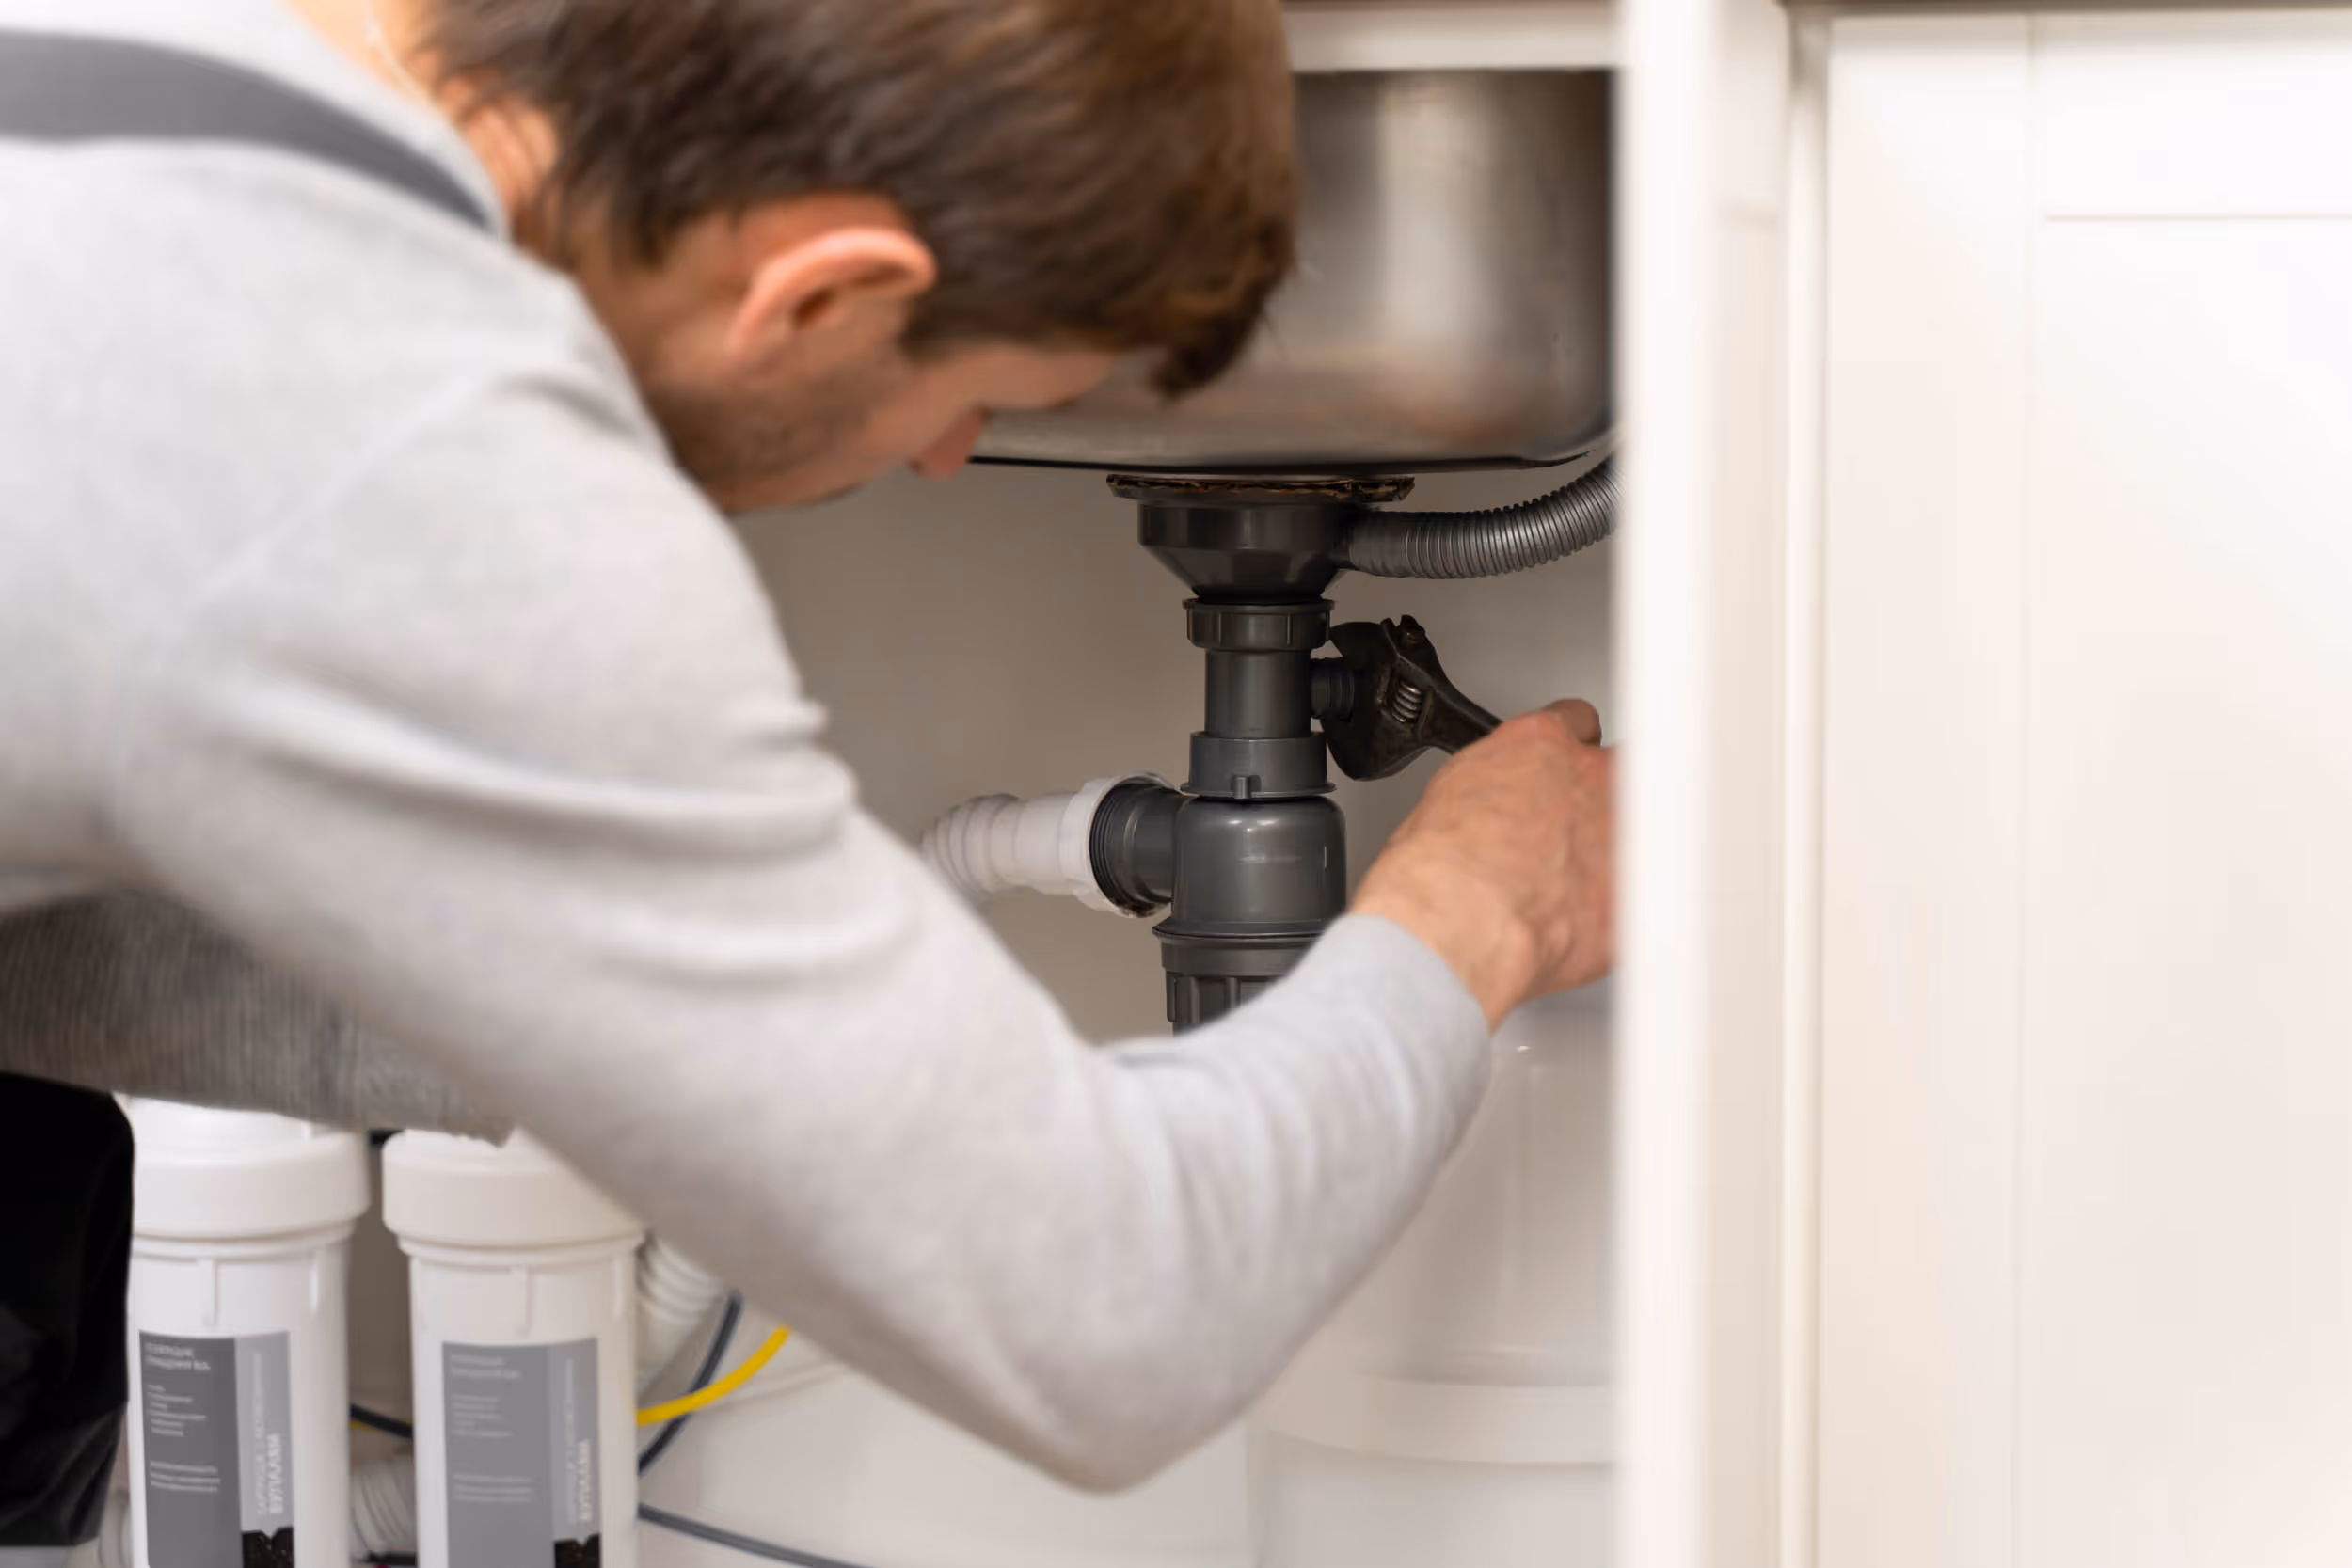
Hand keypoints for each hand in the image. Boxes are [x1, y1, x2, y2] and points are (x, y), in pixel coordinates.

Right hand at [1352, 700, 1614, 1027]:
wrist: (1459, 921)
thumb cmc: (1441, 867)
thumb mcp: (1451, 797)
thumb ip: (1496, 786)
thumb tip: (1496, 805)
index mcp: (1543, 745)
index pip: (1576, 723)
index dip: (1567, 754)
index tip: (1557, 777)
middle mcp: (1594, 779)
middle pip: (1623, 769)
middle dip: (1605, 795)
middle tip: (1570, 831)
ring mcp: (1624, 834)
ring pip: (1645, 830)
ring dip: (1616, 851)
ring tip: (1572, 885)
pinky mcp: (1638, 893)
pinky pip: (1643, 897)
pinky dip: (1618, 910)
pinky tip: (1581, 925)